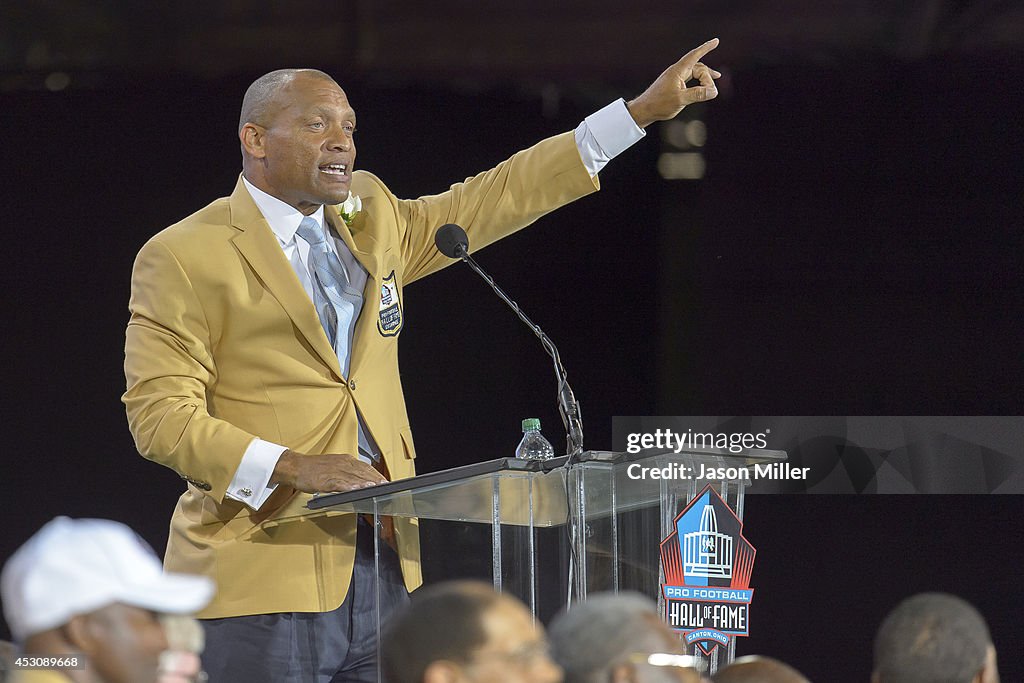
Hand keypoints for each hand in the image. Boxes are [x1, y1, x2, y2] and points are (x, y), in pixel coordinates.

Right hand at [271, 450, 387, 492]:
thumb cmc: (314, 469)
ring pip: (352, 477)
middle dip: (375, 479)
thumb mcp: (334, 465)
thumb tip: (361, 479)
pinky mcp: (325, 480)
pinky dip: (348, 486)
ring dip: (365, 482)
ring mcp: (334, 471)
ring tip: (375, 487)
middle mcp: (342, 464)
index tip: (385, 481)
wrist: (295, 466)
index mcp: (345, 460)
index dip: (376, 474)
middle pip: (362, 472)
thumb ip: (348, 472)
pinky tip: (355, 490)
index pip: (365, 467)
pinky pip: (338, 483)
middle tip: (385, 486)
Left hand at [627, 38, 721, 127]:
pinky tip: (701, 87)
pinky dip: (698, 82)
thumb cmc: (659, 104)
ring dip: (705, 78)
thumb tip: (713, 91)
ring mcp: (675, 77)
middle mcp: (676, 71)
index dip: (706, 48)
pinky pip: (690, 79)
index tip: (716, 41)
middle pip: (698, 67)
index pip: (694, 55)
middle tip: (712, 92)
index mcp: (678, 71)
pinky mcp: (673, 84)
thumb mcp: (681, 100)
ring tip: (715, 80)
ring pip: (695, 73)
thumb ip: (698, 94)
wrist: (643, 110)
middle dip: (707, 77)